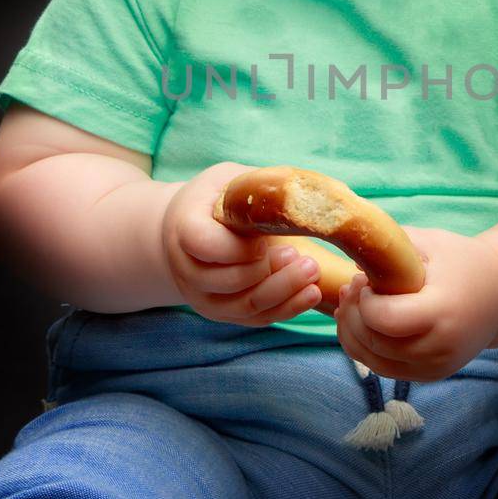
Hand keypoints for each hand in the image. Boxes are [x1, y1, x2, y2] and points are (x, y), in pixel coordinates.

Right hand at [161, 162, 323, 326]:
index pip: (205, 245)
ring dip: (283, 293)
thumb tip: (303, 193)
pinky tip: (311, 293)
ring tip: (313, 274)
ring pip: (244, 306)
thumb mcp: (230, 179)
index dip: (238, 248)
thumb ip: (257, 186)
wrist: (189, 226)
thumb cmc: (216, 198)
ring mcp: (203, 295)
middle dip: (271, 272)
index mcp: (185, 228)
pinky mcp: (222, 312)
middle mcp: (187, 268)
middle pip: (229, 281)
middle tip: (305, 258)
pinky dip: (285, 309)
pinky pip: (255, 319)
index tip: (265, 239)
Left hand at [333, 225, 497, 382]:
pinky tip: (359, 322)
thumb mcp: (431, 243)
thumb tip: (352, 262)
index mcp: (443, 311)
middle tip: (353, 287)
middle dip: (353, 314)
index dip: (365, 301)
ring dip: (351, 333)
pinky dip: (363, 348)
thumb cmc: (463, 263)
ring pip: (372, 360)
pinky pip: (383, 368)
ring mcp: (435, 367)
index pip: (385, 319)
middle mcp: (440, 347)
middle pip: (375, 342)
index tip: (365, 280)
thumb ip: (392, 247)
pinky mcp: (430, 376)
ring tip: (351, 303)